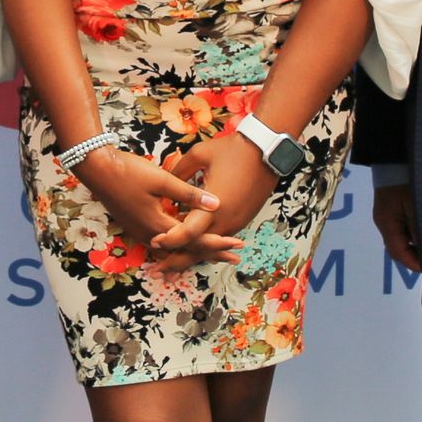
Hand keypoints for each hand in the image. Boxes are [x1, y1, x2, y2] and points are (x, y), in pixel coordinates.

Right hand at [73, 148, 232, 264]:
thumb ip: (188, 193)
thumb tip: (216, 204)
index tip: (237, 244)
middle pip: (186, 249)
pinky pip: (164, 243)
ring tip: (216, 251)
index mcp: (159, 225)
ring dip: (196, 249)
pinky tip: (187, 240)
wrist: (97, 170)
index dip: (218, 243)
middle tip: (234, 256)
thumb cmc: (128, 171)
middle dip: (211, 251)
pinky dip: (180, 244)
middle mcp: (151, 235)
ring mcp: (142, 233)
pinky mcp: (137, 227)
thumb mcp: (161, 179)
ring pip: (175, 248)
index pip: (195, 240)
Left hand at [150, 134, 277, 272]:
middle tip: (157, 271)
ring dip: (190, 255)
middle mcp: (226, 221)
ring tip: (169, 265)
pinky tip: (191, 250)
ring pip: (210, 248)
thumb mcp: (200, 155)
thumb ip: (179, 171)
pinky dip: (204, 246)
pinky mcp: (241, 221)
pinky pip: (219, 238)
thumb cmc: (233, 150)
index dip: (170, 240)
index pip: (188, 233)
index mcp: (214, 206)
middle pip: (199, 250)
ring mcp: (235, 223)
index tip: (153, 242)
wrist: (267, 152)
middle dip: (177, 261)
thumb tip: (163, 180)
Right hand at [372, 183, 421, 272]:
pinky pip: (400, 229)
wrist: (393, 158)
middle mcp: (383, 223)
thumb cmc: (406, 182)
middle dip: (414, 257)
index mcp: (388, 225)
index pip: (399, 253)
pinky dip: (411, 235)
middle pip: (397, 249)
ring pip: (399, 239)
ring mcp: (385, 216)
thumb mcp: (415, 206)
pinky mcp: (389, 209)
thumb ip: (419, 229)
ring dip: (413, 246)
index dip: (414, 264)